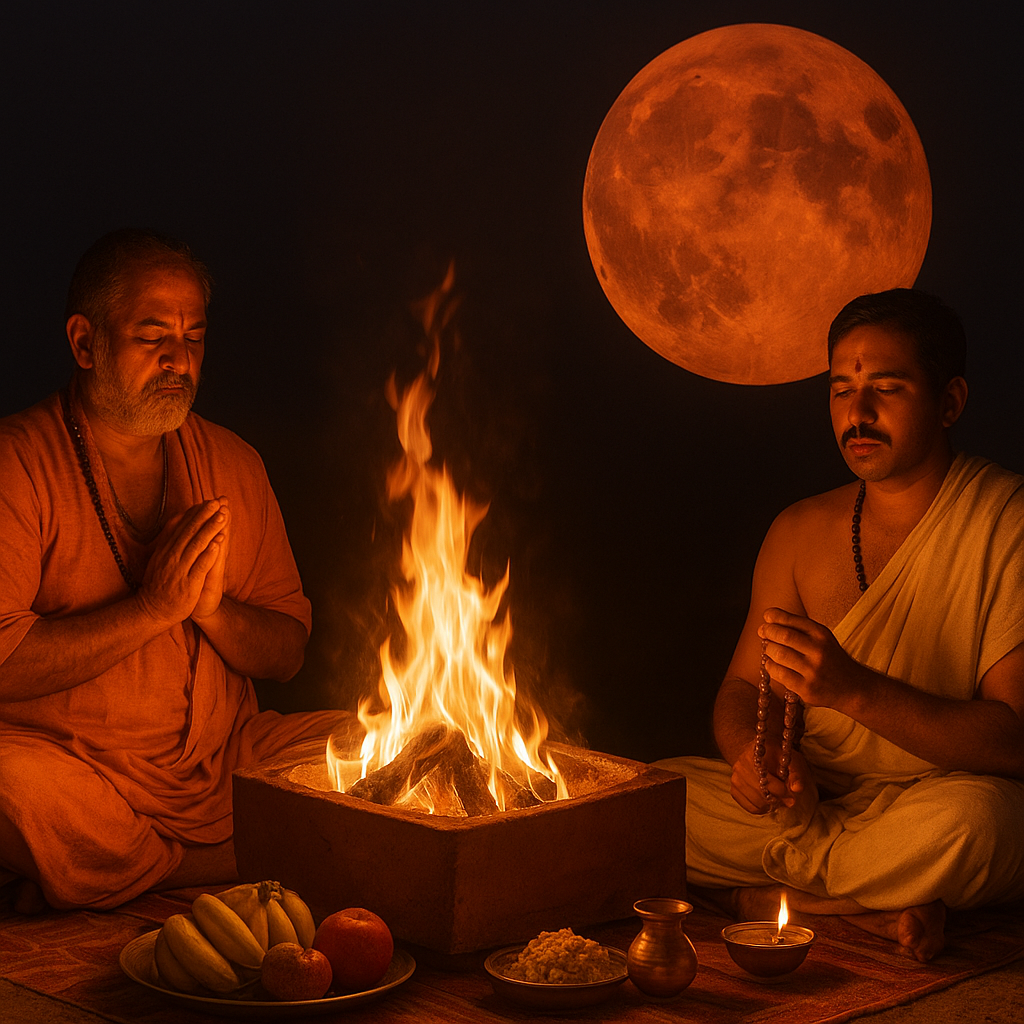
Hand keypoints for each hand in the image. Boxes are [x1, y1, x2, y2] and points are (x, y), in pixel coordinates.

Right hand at [135, 499, 227, 625]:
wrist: (152, 610)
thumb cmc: (160, 583)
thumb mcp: (159, 558)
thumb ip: (169, 539)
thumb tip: (177, 517)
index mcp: (165, 549)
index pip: (180, 527)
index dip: (195, 513)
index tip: (207, 500)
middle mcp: (171, 556)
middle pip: (189, 532)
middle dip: (204, 516)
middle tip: (217, 502)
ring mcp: (179, 570)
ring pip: (196, 545)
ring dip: (210, 529)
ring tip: (222, 516)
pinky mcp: (188, 583)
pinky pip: (200, 566)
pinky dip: (209, 553)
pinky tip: (218, 542)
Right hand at [730, 743, 811, 814]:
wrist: (756, 751)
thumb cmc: (776, 755)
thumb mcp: (789, 758)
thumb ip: (796, 773)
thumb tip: (797, 789)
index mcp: (755, 756)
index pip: (768, 782)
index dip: (783, 791)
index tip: (792, 795)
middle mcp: (741, 767)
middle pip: (761, 794)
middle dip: (778, 800)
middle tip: (787, 800)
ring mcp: (735, 779)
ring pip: (755, 803)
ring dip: (770, 805)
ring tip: (778, 799)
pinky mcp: (734, 789)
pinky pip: (749, 807)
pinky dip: (761, 808)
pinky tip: (767, 802)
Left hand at [758, 608, 861, 707]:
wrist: (852, 688)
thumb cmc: (829, 659)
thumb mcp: (821, 638)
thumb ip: (797, 627)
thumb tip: (767, 618)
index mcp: (822, 635)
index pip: (792, 620)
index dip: (774, 616)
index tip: (766, 617)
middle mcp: (819, 651)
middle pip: (782, 636)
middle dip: (768, 631)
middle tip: (763, 632)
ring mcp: (812, 671)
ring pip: (778, 654)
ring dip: (768, 649)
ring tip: (770, 649)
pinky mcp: (806, 689)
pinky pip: (778, 673)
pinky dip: (770, 666)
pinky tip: (773, 664)